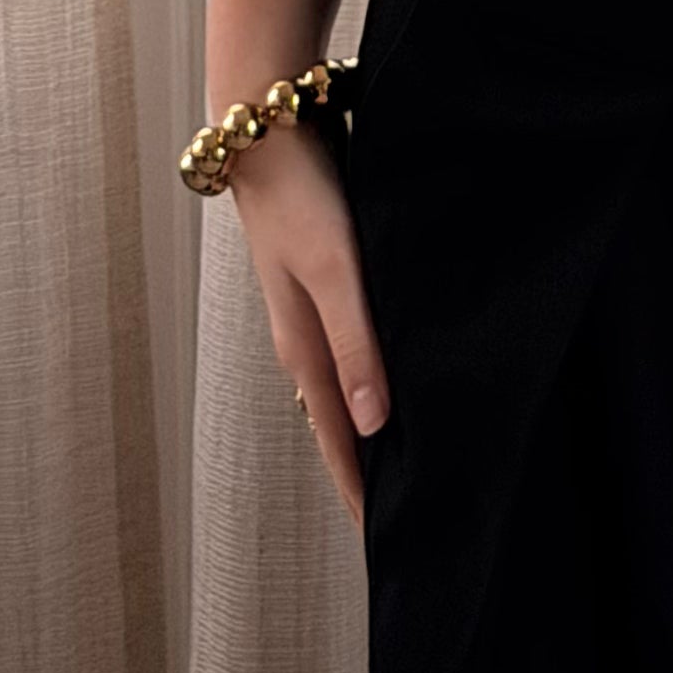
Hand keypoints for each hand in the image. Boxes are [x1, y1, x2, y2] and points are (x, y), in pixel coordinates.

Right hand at [232, 126, 391, 527]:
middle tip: (407, 516)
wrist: (265, 128)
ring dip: (371, 426)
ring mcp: (310, 309)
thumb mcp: (336, 271)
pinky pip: (351, 347)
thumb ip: (357, 343)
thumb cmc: (301, 197)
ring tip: (406, 460)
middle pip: (342, 425)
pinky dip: (371, 376)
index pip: (341, 443)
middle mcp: (305, 339)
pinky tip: (396, 371)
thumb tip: (376, 425)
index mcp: (304, 350)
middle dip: (367, 473)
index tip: (387, 543)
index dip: (361, 494)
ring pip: (347, 387)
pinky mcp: (324, 278)